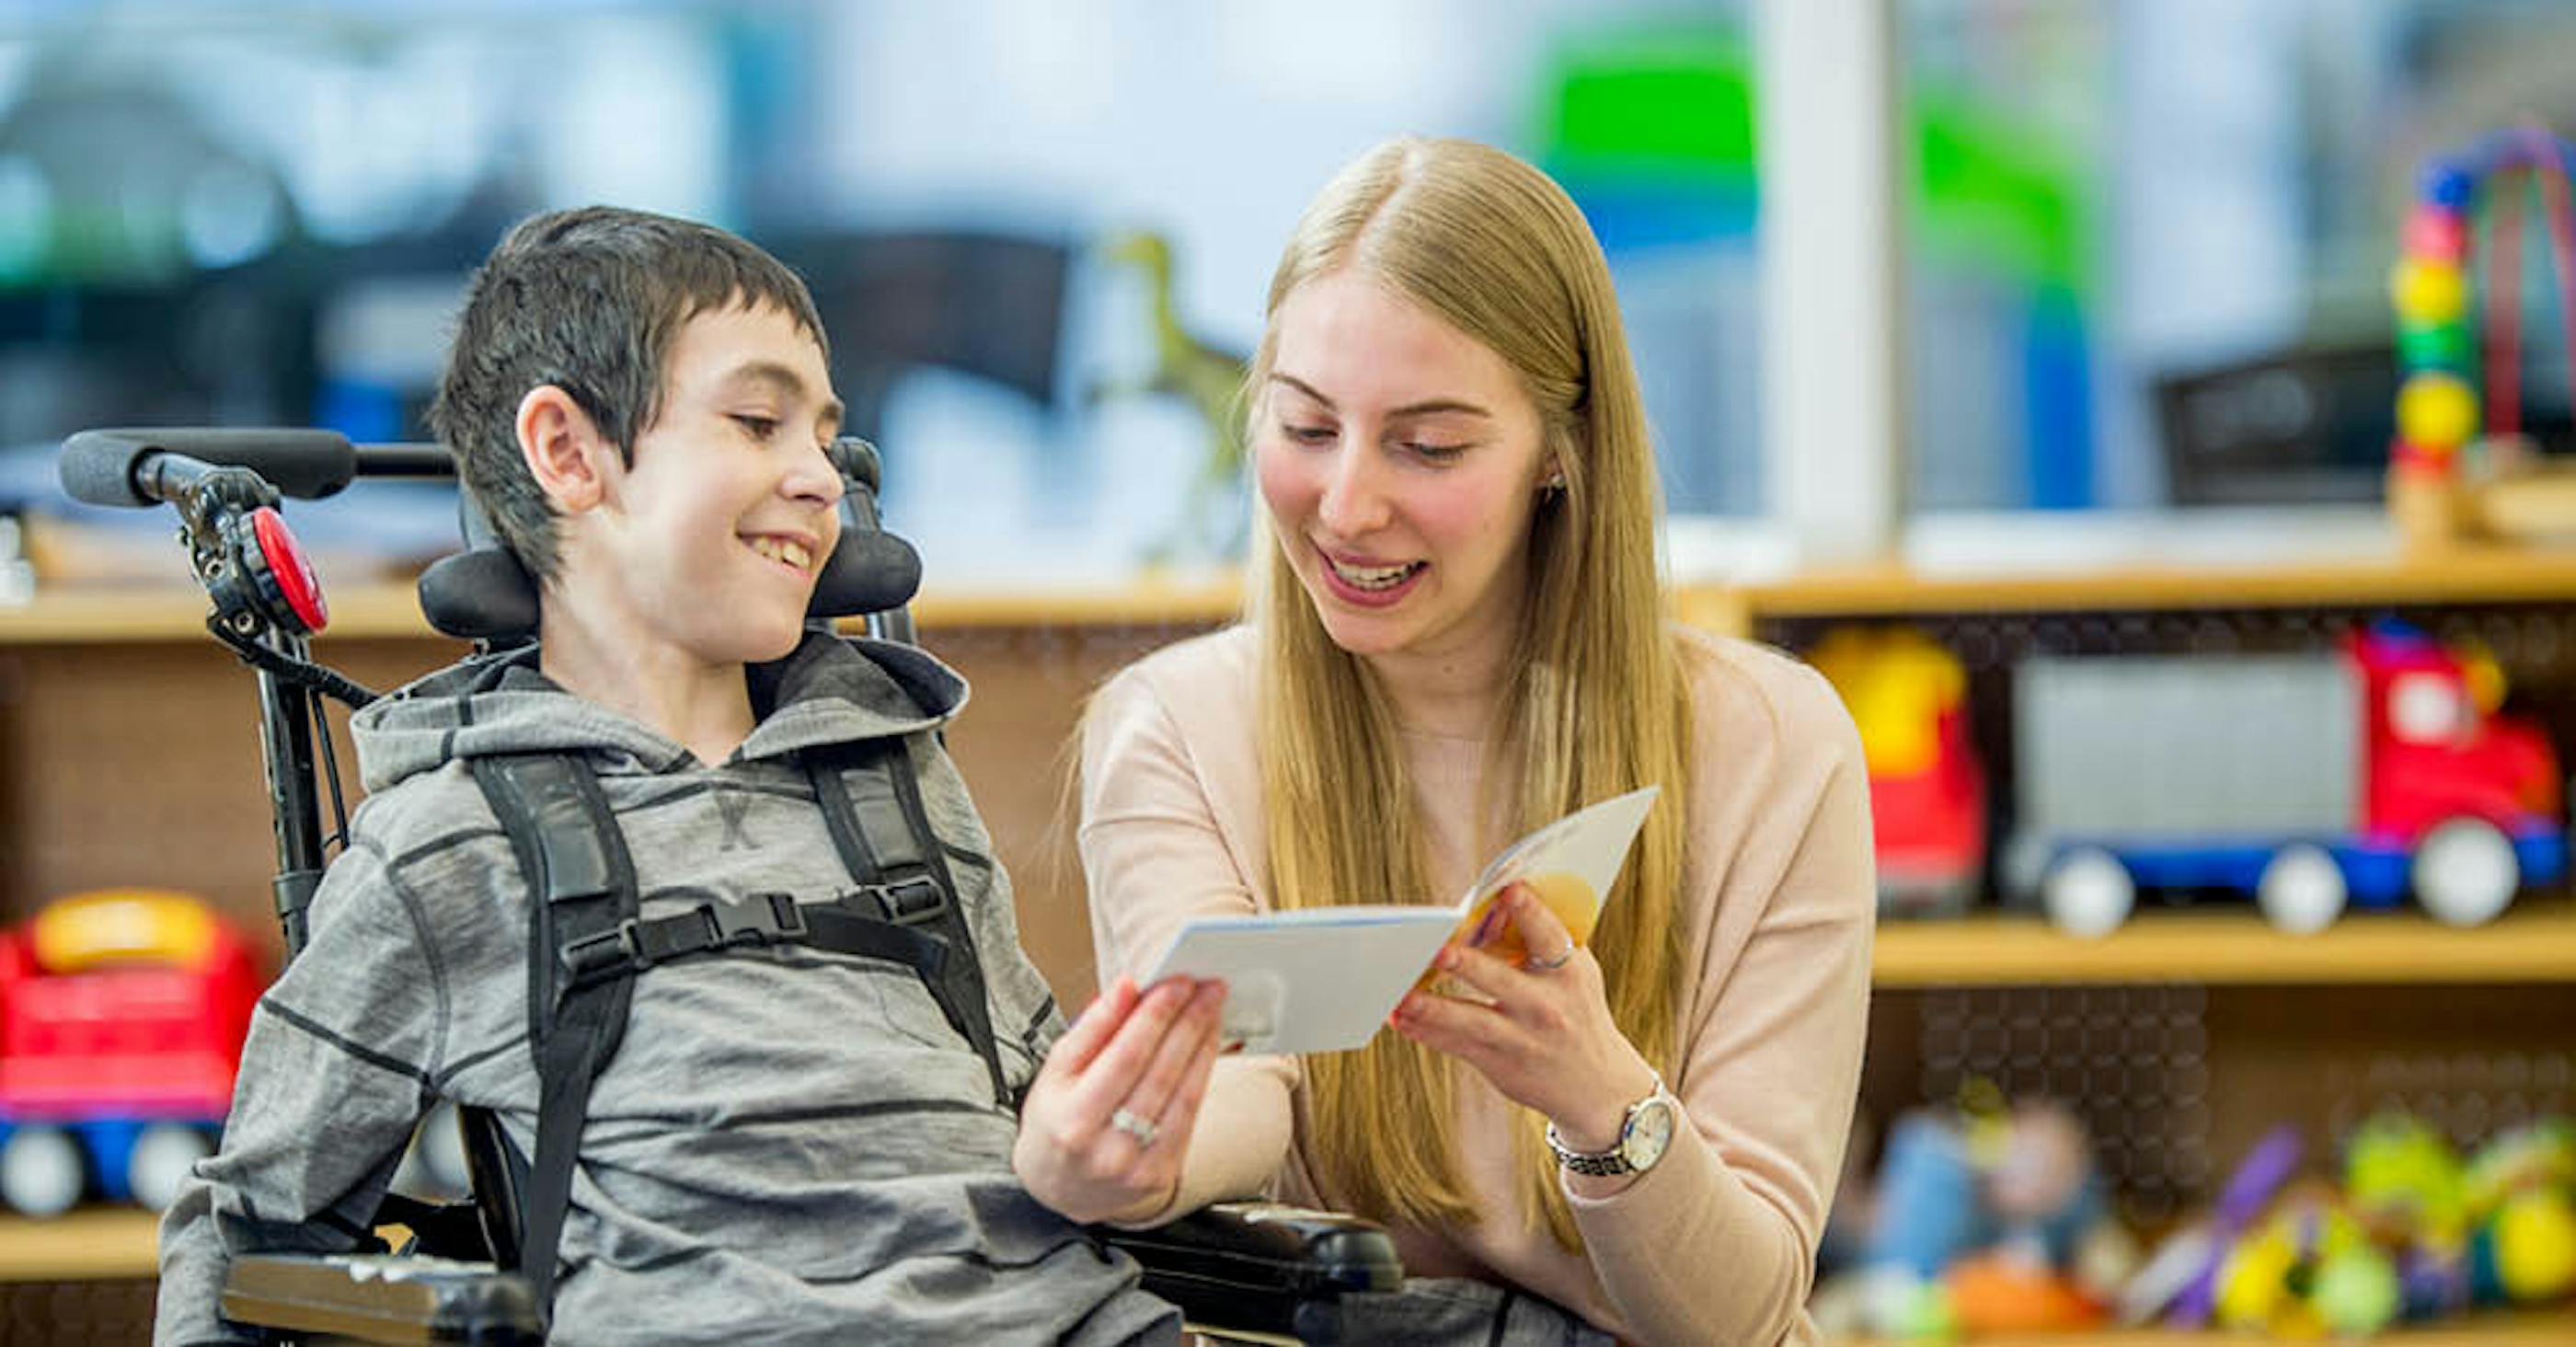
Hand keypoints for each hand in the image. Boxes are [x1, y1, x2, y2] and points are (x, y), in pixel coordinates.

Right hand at [1015, 975, 1226, 1224]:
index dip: (1156, 1016)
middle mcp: (1105, 1149)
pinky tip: (1207, 1045)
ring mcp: (1136, 1167)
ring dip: (1203, 1043)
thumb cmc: (1055, 1121)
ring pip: (1182, 1093)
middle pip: (1160, 1073)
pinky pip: (1190, 1116)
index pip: (1125, 1057)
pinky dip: (1202, 1074)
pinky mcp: (1160, 1175)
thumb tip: (1127, 986)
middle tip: (1207, 987)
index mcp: (1072, 1120)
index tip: (1178, 983)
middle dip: (1189, 1021)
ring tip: (1213, 1008)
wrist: (1059, 1187)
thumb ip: (1092, 1028)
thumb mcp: (1056, 1072)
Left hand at [1390, 883, 1656, 1151]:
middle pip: (1500, 980)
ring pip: (1471, 1020)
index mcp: (1569, 973)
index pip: (1549, 937)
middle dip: (1468, 965)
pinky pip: (1456, 1044)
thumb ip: (1542, 939)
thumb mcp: (1576, 974)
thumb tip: (1493, 901)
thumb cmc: (1575, 1008)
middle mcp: (1545, 1006)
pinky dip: (1425, 1030)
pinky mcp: (1498, 1063)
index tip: (1510, 891)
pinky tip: (1398, 1018)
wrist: (1597, 1085)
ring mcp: (1521, 1038)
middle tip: (1439, 949)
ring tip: (1400, 999)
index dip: (1531, 911)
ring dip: (1433, 1008)